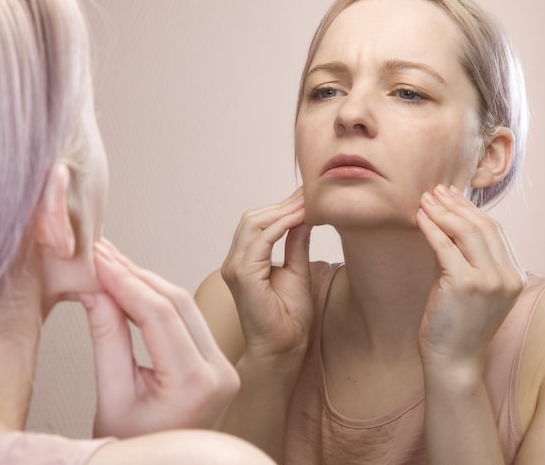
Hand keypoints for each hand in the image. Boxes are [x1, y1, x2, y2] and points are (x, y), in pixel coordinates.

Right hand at [81, 239, 239, 437]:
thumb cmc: (134, 449)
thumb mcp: (111, 396)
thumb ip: (106, 337)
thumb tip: (94, 287)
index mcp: (195, 384)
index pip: (159, 314)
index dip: (125, 281)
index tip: (98, 259)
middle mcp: (220, 372)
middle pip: (177, 303)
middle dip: (135, 274)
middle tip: (102, 253)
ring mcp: (224, 367)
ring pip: (184, 306)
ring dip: (146, 283)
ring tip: (111, 264)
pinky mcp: (218, 364)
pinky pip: (188, 320)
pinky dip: (158, 300)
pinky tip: (132, 286)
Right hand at [221, 188, 312, 360]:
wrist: (282, 351)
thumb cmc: (288, 321)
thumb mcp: (297, 271)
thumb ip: (295, 244)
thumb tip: (304, 217)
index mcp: (244, 262)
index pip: (258, 224)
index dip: (282, 207)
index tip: (307, 195)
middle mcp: (235, 262)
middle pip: (253, 218)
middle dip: (282, 204)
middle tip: (310, 193)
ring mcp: (235, 268)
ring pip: (253, 224)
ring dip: (282, 210)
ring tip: (308, 203)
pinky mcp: (242, 276)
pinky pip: (260, 240)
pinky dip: (281, 225)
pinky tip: (300, 218)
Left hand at [415, 185, 524, 369]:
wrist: (454, 361)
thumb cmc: (457, 325)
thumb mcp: (470, 287)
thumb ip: (465, 257)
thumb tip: (445, 221)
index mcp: (514, 276)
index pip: (494, 231)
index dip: (471, 210)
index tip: (452, 196)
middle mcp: (507, 276)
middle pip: (483, 226)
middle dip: (457, 204)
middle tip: (436, 190)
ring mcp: (489, 280)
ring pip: (466, 231)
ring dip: (443, 211)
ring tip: (426, 199)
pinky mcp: (465, 284)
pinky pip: (445, 246)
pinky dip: (431, 228)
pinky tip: (419, 218)